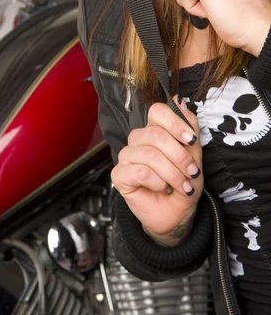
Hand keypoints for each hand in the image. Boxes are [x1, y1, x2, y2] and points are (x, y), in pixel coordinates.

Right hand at [111, 98, 202, 244]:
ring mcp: (126, 156)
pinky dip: (158, 182)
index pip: (157, 111)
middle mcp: (137, 139)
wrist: (177, 213)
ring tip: (183, 185)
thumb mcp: (194, 154)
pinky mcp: (119, 174)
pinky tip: (163, 189)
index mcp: (154, 130)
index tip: (191, 140)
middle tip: (192, 173)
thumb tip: (179, 101)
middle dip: (180, 157)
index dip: (175, 123)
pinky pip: (140, 172)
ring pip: (150, 155)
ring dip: (172, 173)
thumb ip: (188, 127)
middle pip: (156, 135)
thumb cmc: (184, 183)